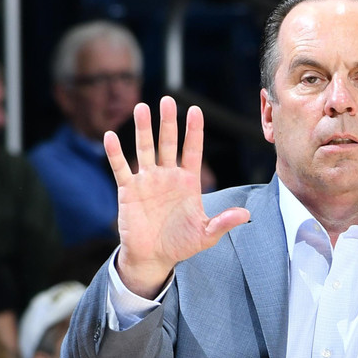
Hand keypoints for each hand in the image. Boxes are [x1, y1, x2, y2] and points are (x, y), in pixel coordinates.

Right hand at [104, 95, 249, 297]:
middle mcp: (167, 176)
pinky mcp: (129, 189)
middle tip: (168, 100)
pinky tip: (111, 136)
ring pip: (145, 149)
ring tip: (142, 108)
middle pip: (168, 143)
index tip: (196, 111)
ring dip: (143, 129)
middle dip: (168, 122)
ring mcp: (147, 180)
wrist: (154, 257)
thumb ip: (224, 222)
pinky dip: (115, 153)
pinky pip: (121, 168)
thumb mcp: (206, 235)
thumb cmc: (181, 244)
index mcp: (187, 182)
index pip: (191, 151)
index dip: (194, 131)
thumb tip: (246, 215)